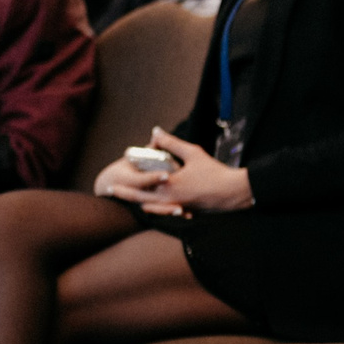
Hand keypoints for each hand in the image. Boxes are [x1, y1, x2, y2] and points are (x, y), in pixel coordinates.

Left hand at [100, 128, 252, 214]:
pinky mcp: (186, 211)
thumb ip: (171, 143)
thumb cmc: (214, 172)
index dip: (124, 186)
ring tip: (127, 198)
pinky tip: (151, 204)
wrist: (233, 193)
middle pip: (140, 201)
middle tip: (111, 191)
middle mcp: (170, 200)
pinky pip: (164, 211)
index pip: (139, 188)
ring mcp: (177, 208)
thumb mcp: (192, 153)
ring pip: (152, 208)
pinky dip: (154, 208)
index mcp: (168, 186)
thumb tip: (155, 131)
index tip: (111, 182)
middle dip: (125, 196)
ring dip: (138, 203)